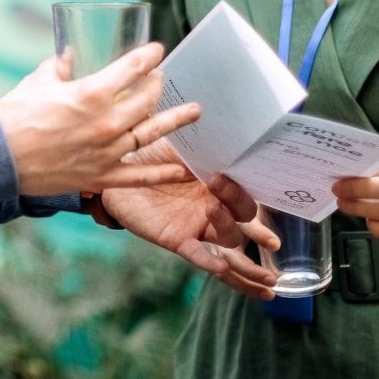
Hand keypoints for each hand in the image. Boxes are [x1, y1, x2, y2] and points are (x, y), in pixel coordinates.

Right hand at [0, 43, 198, 196]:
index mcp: (91, 93)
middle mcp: (106, 122)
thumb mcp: (39, 80)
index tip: (156, 50)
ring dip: (175, 121)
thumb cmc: (14, 115)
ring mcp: (106, 151)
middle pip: (146, 99)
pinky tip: (183, 170)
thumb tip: (70, 54)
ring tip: (195, 111)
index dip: (148, 56)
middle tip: (161, 77)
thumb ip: (59, 65)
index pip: (131, 68)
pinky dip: (163, 174)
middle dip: (157, 83)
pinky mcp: (100, 176)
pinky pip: (139, 176)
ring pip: (150, 134)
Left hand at [106, 140, 279, 294]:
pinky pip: (199, 256)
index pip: (249, 189)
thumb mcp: (176, 142)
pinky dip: (210, 261)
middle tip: (219, 185)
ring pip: (229, 237)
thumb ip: (199, 138)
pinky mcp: (179, 240)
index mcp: (220, 181)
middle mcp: (215, 205)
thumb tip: (212, 113)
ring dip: (228, 227)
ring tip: (213, 210)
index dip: (260, 189)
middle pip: (244, 215)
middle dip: (239, 203)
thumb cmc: (150, 154)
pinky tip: (220, 264)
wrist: (117, 173)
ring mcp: (199, 225)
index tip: (262, 180)